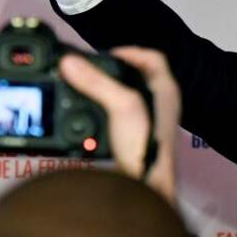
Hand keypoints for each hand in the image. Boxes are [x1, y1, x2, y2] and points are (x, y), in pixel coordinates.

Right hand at [59, 47, 179, 204]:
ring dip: (108, 90)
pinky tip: (91, 115)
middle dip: (114, 71)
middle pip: (137, 75)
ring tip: (88, 89)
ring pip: (128, 95)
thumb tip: (71, 63)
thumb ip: (97, 83)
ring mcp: (151, 121)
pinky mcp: (137, 137)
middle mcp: (161, 103)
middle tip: (92, 71)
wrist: (145, 185)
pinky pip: (120, 115)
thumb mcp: (121, 106)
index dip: (130, 51)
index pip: (152, 58)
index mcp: (165, 89)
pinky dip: (105, 110)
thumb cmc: (145, 146)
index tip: (106, 54)